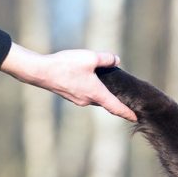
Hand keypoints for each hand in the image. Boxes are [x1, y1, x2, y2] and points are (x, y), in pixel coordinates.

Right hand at [0, 42, 136, 121]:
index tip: (136, 119)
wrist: (40, 72)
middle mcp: (88, 100)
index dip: (128, 113)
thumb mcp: (90, 58)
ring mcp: (78, 99)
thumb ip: (106, 59)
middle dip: (117, 102)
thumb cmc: (65, 65)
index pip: (116, 107)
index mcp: (96, 94)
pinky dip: (93, 91)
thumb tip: (116, 60)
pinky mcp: (69, 95)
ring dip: (103, 94)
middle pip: (107, 103)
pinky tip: (91, 81)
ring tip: (110, 87)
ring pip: (95, 98)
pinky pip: (86, 94)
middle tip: (128, 101)